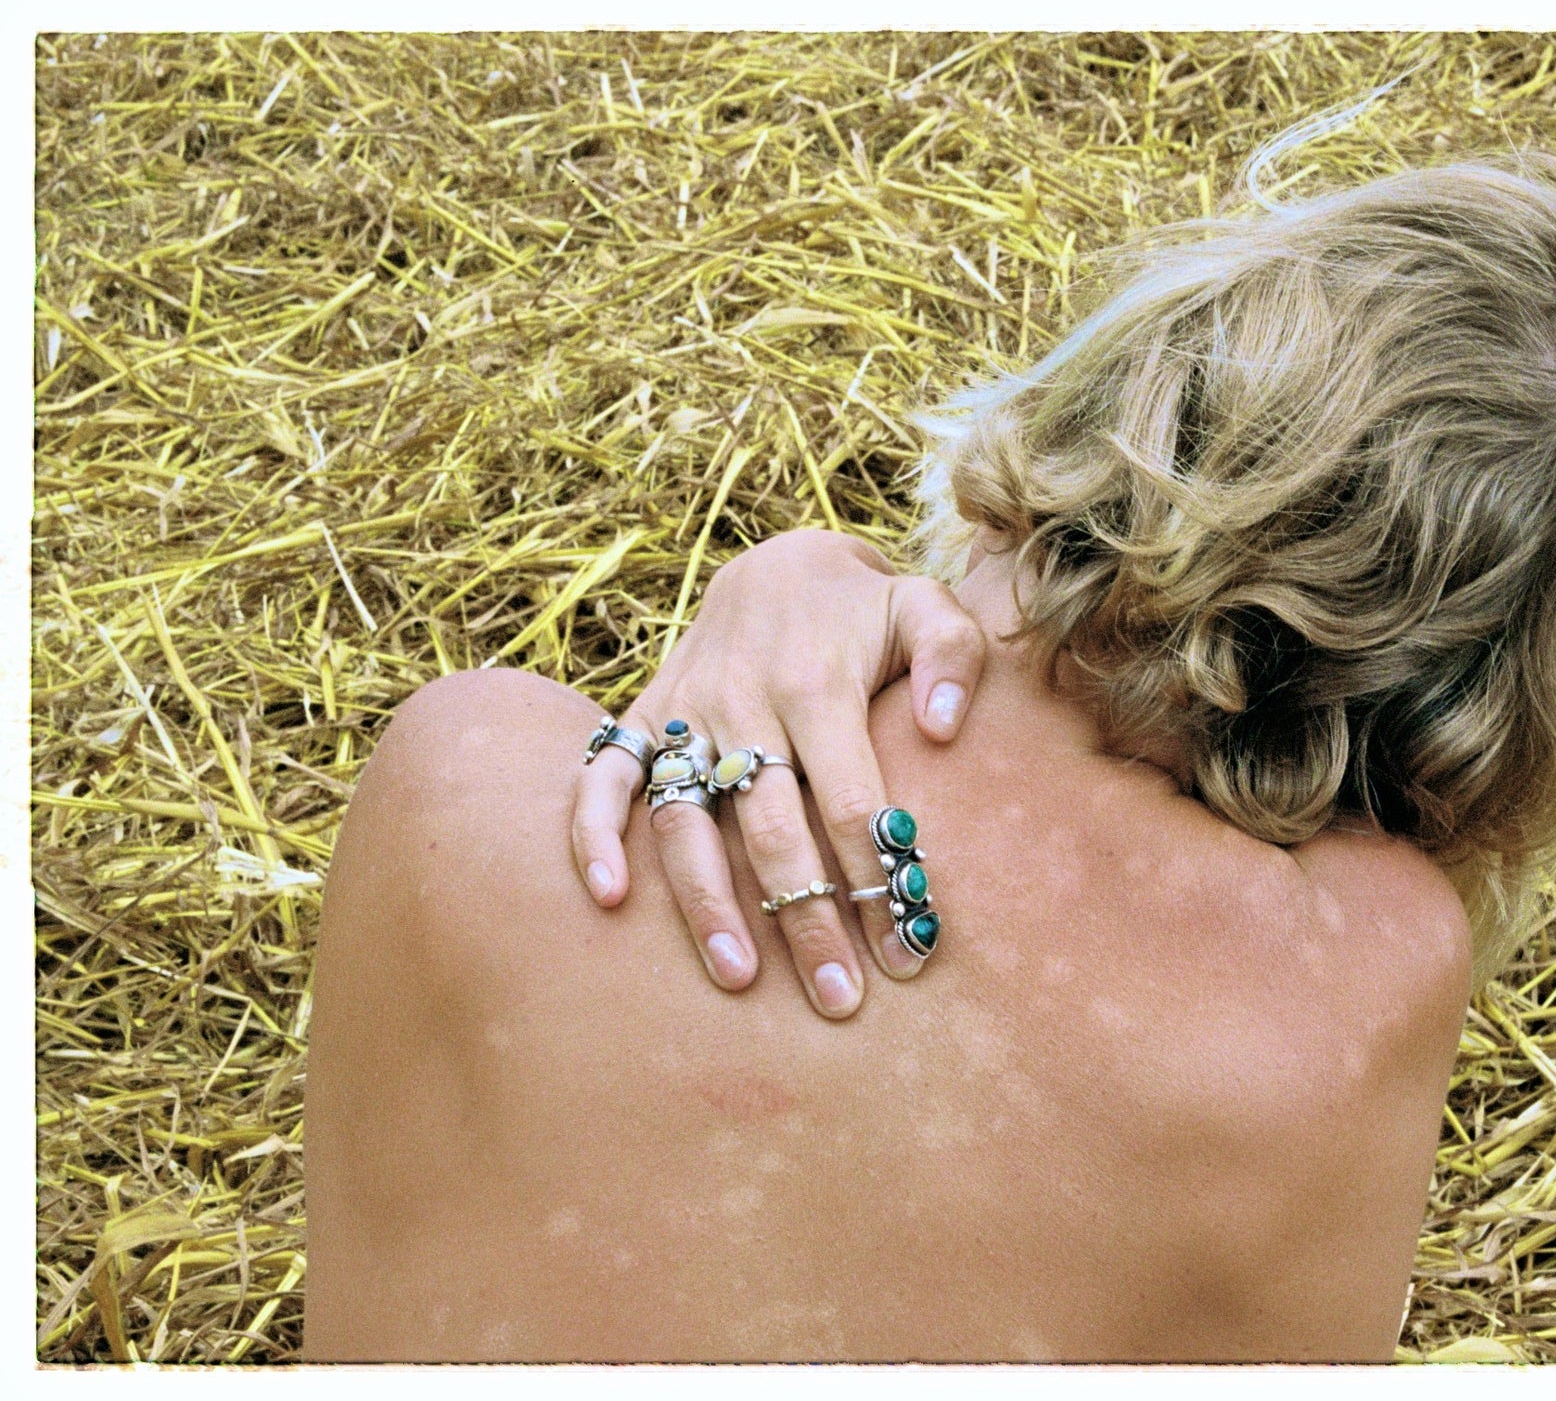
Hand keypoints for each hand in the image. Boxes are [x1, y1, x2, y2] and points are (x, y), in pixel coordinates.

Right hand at [569, 530, 985, 1018]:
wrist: (781, 564)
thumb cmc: (868, 609)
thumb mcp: (927, 606)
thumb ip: (953, 656)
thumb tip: (942, 729)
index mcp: (817, 682)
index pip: (849, 800)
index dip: (879, 879)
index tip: (910, 950)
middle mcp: (744, 700)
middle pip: (773, 829)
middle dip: (807, 919)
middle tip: (838, 999)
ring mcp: (686, 710)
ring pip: (688, 821)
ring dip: (709, 905)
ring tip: (740, 982)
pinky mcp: (644, 715)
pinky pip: (602, 775)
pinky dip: (594, 833)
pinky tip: (610, 900)